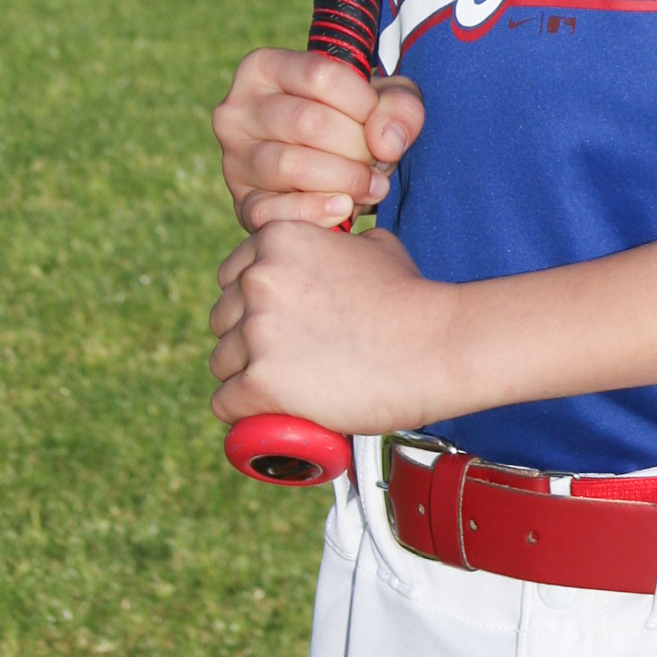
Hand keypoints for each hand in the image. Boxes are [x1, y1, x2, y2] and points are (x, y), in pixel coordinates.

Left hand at [208, 214, 455, 431]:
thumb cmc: (410, 299)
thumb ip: (339, 242)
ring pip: (221, 363)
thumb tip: (337, 247)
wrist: (435, 345)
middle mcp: (259, 278)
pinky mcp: (261, 380)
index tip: (273, 326)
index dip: (251, 305)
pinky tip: (263, 416)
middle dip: (245, 340)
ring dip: (244, 378)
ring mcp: (258, 330)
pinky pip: (225, 404)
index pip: (232, 278)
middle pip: (222, 320)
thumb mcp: (373, 246)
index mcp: (278, 240)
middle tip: (281, 361)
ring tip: (279, 390)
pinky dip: (242, 414)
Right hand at [211, 48, 425, 237]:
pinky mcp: (243, 205)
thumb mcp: (385, 99)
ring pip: (294, 165)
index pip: (320, 75)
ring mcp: (235, 160)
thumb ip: (400, 106)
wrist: (333, 171)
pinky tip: (344, 208)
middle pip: (309, 122)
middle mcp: (237, 110)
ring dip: (347, 180)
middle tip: (379, 162)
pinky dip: (318, 213)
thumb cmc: (355, 123)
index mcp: (263, 68)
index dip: (363, 102)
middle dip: (359, 146)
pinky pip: (275, 211)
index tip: (377, 119)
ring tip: (371, 186)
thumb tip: (385, 143)